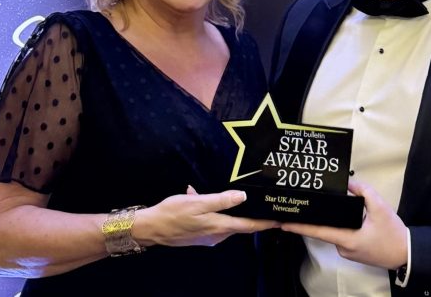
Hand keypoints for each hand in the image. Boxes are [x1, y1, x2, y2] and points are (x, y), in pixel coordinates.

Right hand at [133, 187, 278, 247]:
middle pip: (239, 225)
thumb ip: (221, 200)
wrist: (150, 228)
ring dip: (226, 209)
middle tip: (260, 202)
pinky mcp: (198, 235)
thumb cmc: (173, 213)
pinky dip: (211, 210)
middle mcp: (216, 235)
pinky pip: (212, 221)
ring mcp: (207, 237)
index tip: (280, 220)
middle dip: (249, 214)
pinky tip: (199, 197)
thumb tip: (243, 197)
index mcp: (219, 227)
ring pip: (224, 222)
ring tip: (226, 193)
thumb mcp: (198, 202)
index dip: (265, 223)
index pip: (249, 226)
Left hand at [281, 179, 407, 268]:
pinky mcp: (352, 251)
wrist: (406, 254)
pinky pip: (341, 235)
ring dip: (330, 221)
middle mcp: (343, 248)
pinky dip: (339, 225)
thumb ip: (364, 192)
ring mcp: (347, 251)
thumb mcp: (381, 208)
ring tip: (323, 205)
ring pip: (333, 232)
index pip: (318, 232)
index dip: (299, 227)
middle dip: (312, 219)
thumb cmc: (393, 233)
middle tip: (300, 205)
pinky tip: (342, 215)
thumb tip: (349, 182)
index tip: (283, 222)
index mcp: (347, 239)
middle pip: (323, 231)